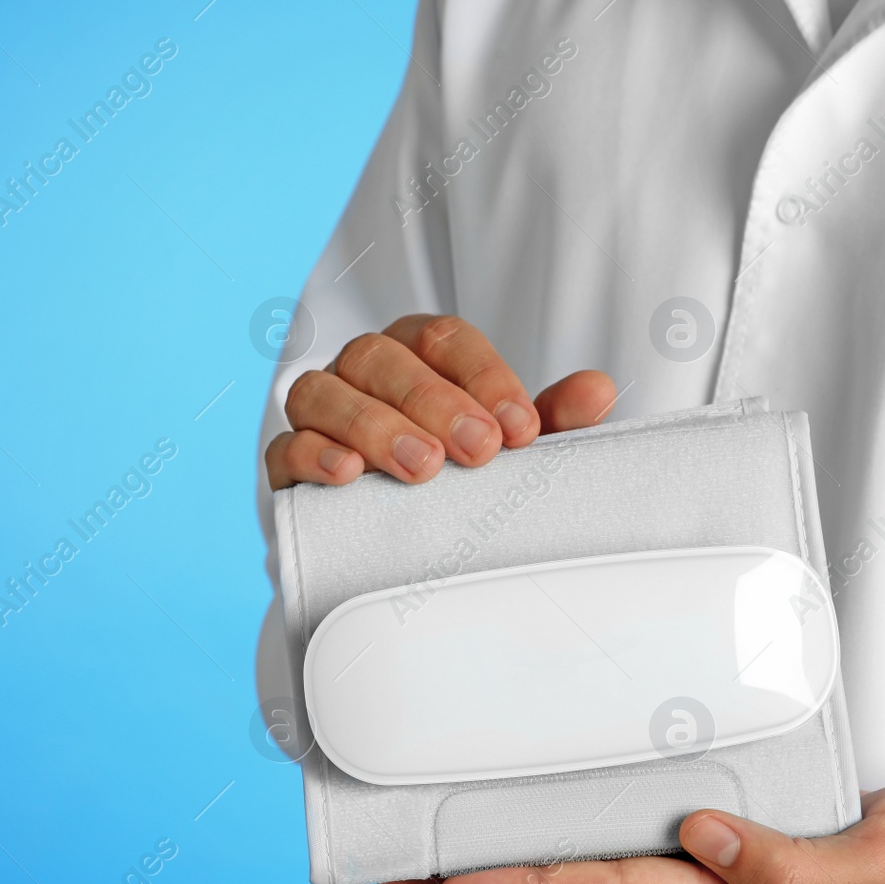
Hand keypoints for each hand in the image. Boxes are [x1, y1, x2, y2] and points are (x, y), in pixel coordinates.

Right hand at [266, 314, 615, 489]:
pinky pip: (285, 446)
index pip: (443, 338)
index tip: (521, 432)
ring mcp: (321, 413)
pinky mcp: (289, 463)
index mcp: (420, 353)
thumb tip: (598, 389)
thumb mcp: (513, 451)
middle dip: (432, 402)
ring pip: (324, 392)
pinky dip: (313, 454)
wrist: (398, 545)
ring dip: (373, 425)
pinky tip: (348, 475)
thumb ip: (551, 420)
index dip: (484, 378)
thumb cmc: (461, 477)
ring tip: (421, 469)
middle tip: (479, 452)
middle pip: (382, 357)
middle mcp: (364, 372)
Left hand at [380, 785, 884, 883]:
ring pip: (596, 877)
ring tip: (449, 849)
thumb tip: (699, 834)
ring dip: (518, 866)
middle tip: (405, 867)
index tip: (441, 877)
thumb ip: (787, 868)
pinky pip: (637, 848)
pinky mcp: (735, 843)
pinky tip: (555, 822)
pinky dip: (577, 840)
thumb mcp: (873, 869)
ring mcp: (718, 874)